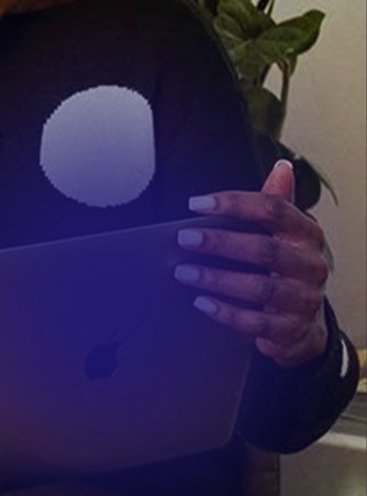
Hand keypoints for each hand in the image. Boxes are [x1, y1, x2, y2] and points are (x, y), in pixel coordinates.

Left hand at [174, 159, 330, 367]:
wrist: (304, 323)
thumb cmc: (283, 268)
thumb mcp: (283, 236)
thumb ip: (277, 203)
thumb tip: (282, 166)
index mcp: (307, 234)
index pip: (274, 210)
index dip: (234, 204)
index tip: (194, 204)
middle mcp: (311, 265)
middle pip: (265, 250)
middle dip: (220, 243)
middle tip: (183, 238)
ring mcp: (305, 299)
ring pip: (261, 288)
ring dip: (217, 279)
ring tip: (183, 272)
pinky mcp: (293, 329)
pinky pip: (258, 322)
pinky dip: (227, 313)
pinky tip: (201, 303)